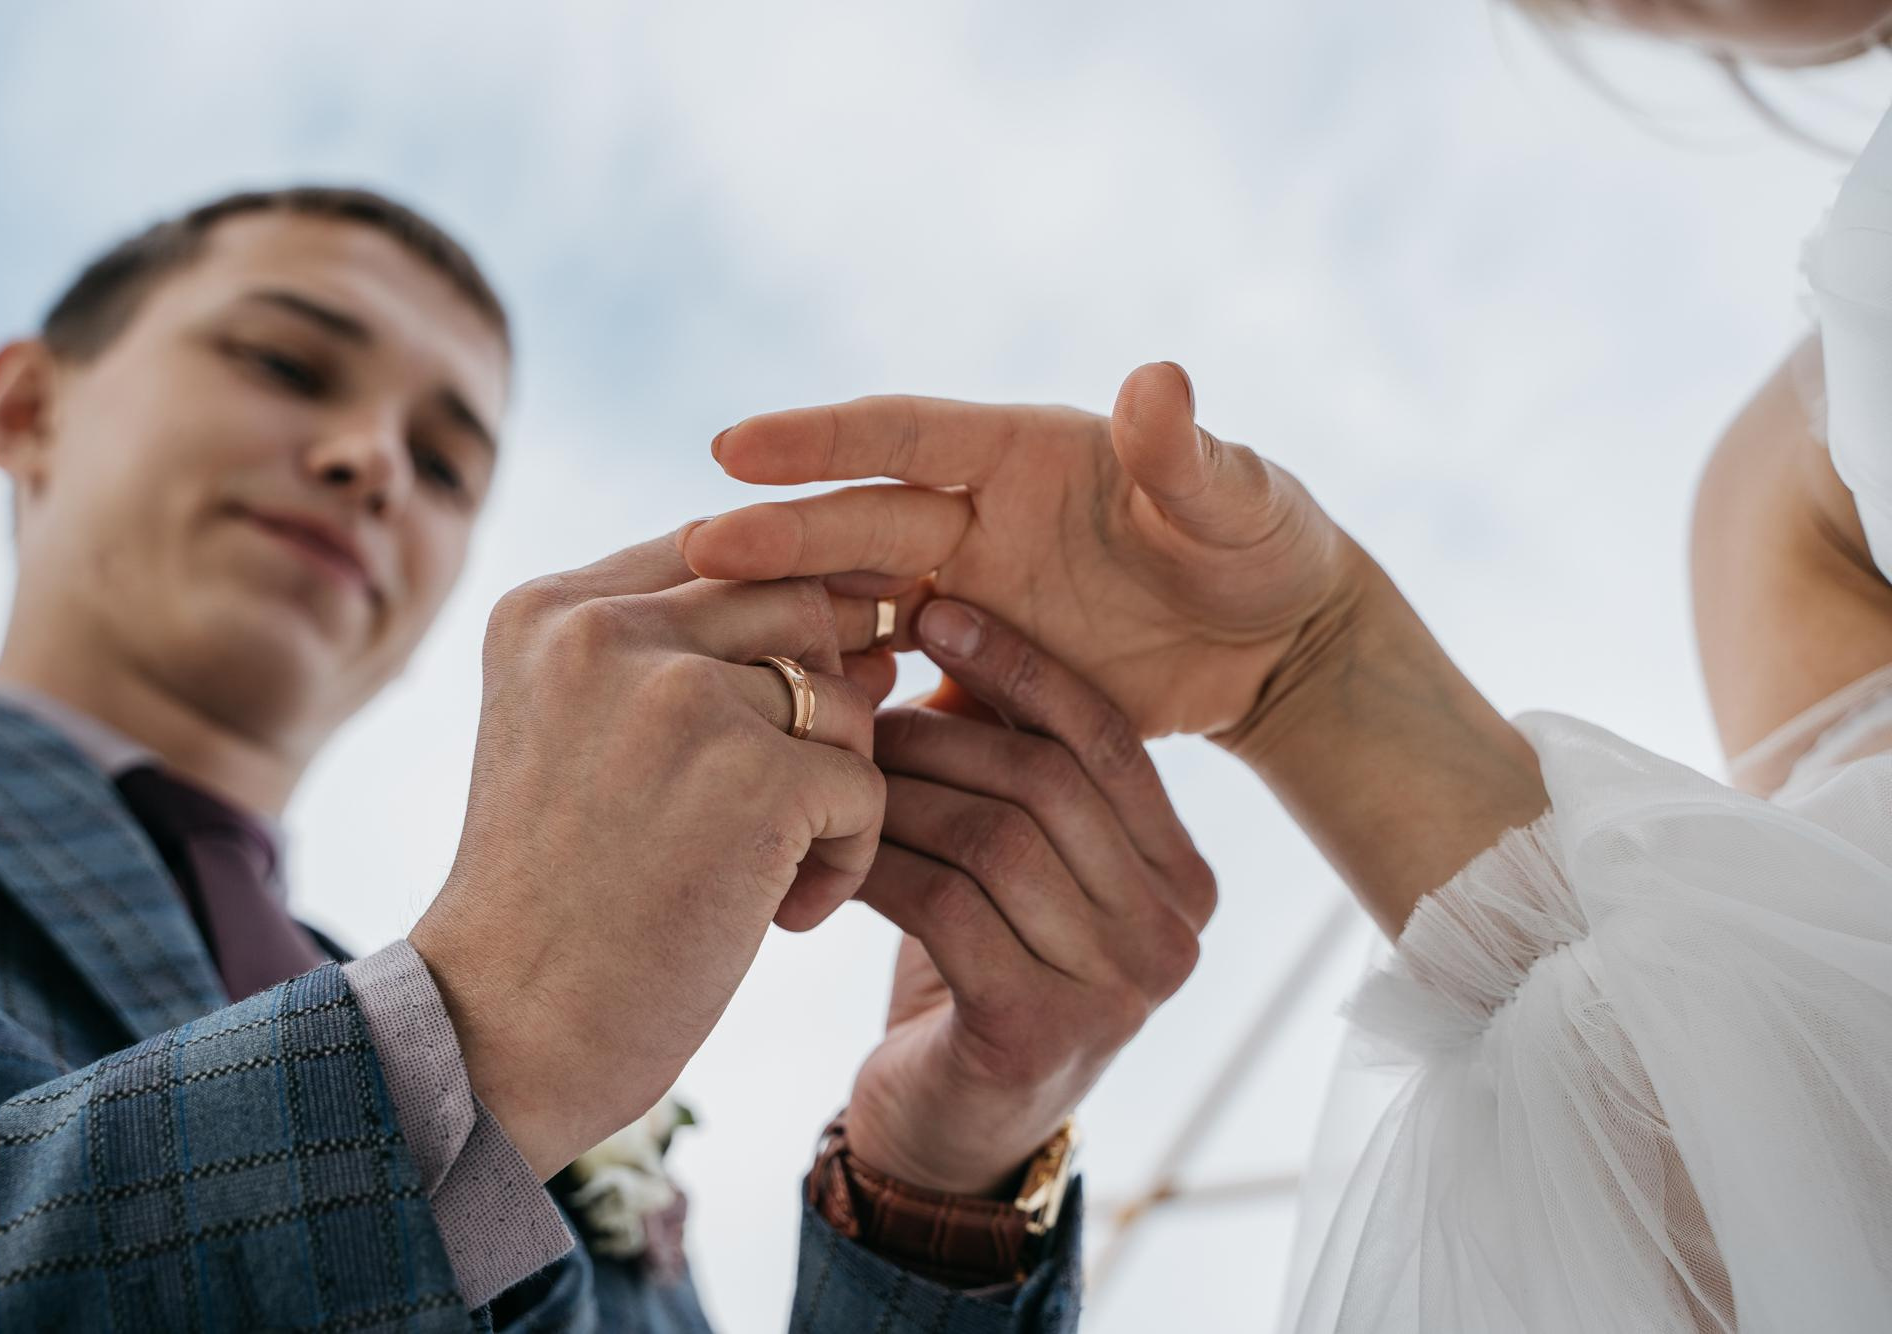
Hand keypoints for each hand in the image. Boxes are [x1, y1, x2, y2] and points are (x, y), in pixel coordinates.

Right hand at [408, 534, 892, 1179]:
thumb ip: (689, 658)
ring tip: (777, 871)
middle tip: (797, 796)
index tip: (781, 717)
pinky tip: (784, 915)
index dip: (782, 622)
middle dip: (825, 698)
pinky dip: (846, 857)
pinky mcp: (751, 778)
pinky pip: (865, 783)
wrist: (503, 1037)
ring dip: (837, 786)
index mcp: (551, 610)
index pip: (721, 548)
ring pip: (842, 695)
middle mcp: (605, 630)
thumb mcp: (583, 741)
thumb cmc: (561, 901)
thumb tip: (874, 621)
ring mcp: (679, 698)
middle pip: (797, 602)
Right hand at [683, 362, 1361, 739]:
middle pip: (861, 525)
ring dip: (792, 618)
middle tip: (695, 554)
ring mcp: (968, 597)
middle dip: (780, 536)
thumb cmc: (1261, 545)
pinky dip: (850, 707)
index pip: (903, 434)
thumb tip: (1156, 382)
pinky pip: (897, 688)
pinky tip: (790, 737)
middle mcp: (975, 520)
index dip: (821, 440)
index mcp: (1018, 456)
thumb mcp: (1235, 501)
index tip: (733, 447)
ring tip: (709, 642)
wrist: (1271, 640)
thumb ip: (1182, 455)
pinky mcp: (975, 671)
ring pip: (858, 605)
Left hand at [843, 598, 1215, 1195]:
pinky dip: (877, 862)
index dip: (1020, 665)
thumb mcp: (1012, 856)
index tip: (937, 610)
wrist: (949, 1131)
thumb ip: (1011, 755)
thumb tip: (953, 608)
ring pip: (995, 838)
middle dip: (939, 733)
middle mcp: (1172, 935)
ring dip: (898, 795)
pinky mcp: (1039, 1031)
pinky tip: (830, 851)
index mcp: (1183, 878)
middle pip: (1049, 783)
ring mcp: (1117, 990)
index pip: (1109, 739)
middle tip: (853, 712)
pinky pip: (946, 904)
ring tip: (834, 776)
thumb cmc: (977, 967)